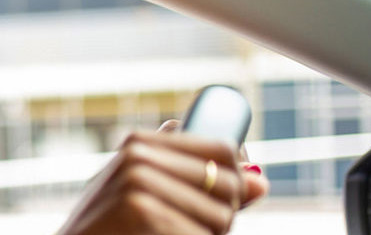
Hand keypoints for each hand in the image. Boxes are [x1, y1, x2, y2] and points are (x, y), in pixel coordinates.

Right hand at [59, 120, 270, 234]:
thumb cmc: (109, 233)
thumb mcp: (148, 201)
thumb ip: (202, 188)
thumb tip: (261, 182)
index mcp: (141, 144)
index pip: (222, 149)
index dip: (237, 177)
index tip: (227, 199)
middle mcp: (139, 155)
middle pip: (228, 183)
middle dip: (221, 216)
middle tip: (187, 230)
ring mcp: (137, 180)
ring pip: (220, 215)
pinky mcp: (139, 208)